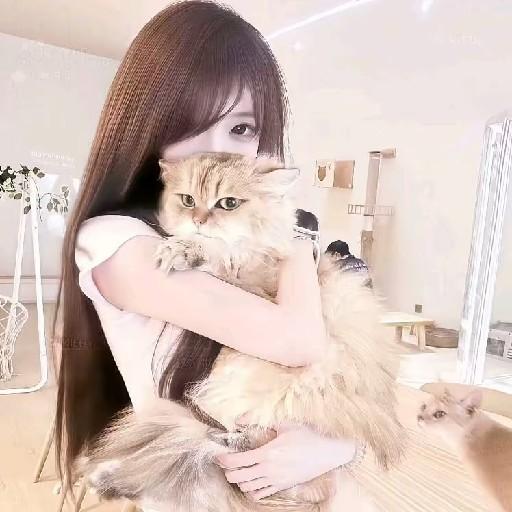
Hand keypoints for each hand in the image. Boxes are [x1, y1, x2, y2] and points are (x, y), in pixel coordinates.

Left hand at [215, 423, 356, 500]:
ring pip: (247, 487)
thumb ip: (260, 422)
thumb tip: (240, 420)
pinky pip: (260, 494)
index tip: (218, 456)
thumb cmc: (306, 436)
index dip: (224, 460)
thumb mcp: (284, 424)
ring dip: (238, 480)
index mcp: (268, 453)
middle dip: (228, 471)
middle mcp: (269, 470)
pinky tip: (250, 481)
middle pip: (239, 477)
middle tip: (225, 463)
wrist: (326, 453)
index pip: (238, 461)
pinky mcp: (282, 486)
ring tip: (237, 471)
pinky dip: (251, 490)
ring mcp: (276, 480)